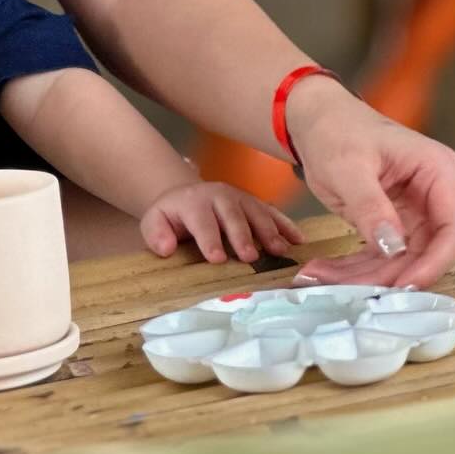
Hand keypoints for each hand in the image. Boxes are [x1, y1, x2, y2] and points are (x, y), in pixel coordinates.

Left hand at [141, 179, 303, 265]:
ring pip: (256, 212)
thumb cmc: (172, 217)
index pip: (201, 220)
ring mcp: (239, 198)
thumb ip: (156, 234)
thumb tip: (165, 248)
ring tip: (280, 251)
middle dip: (242, 235)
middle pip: (232, 215)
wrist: (185, 195)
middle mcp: (218, 196)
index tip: (217, 258)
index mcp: (192, 202)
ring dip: (269, 231)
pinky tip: (299, 239)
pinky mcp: (255, 203)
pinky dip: (286, 224)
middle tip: (250, 257)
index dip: (209, 239)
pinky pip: (273, 212)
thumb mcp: (155, 222)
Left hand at [289, 101, 454, 288]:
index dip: (434, 263)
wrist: (317, 120)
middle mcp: (436, 195)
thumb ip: (370, 205)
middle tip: (350, 289)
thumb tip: (394, 246)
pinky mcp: (396, 223)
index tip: (404, 285)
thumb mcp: (348, 166)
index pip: (454, 229)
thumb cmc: (337, 129)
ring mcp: (418, 211)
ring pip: (403, 259)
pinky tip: (327, 272)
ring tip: (324, 278)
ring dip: (366, 275)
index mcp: (439, 172)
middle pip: (428, 251)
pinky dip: (357, 267)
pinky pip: (384, 254)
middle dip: (389, 274)